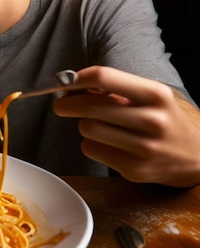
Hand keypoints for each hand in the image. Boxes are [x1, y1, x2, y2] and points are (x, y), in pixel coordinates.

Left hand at [53, 65, 199, 186]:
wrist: (196, 158)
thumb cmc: (164, 120)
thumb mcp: (150, 96)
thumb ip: (116, 88)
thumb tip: (73, 86)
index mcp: (155, 94)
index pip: (104, 77)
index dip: (77, 79)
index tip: (64, 82)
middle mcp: (152, 120)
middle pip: (89, 106)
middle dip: (68, 104)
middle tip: (62, 104)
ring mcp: (144, 148)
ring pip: (87, 129)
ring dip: (84, 125)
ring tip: (97, 125)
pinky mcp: (134, 169)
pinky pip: (90, 149)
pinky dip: (91, 144)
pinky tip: (106, 143)